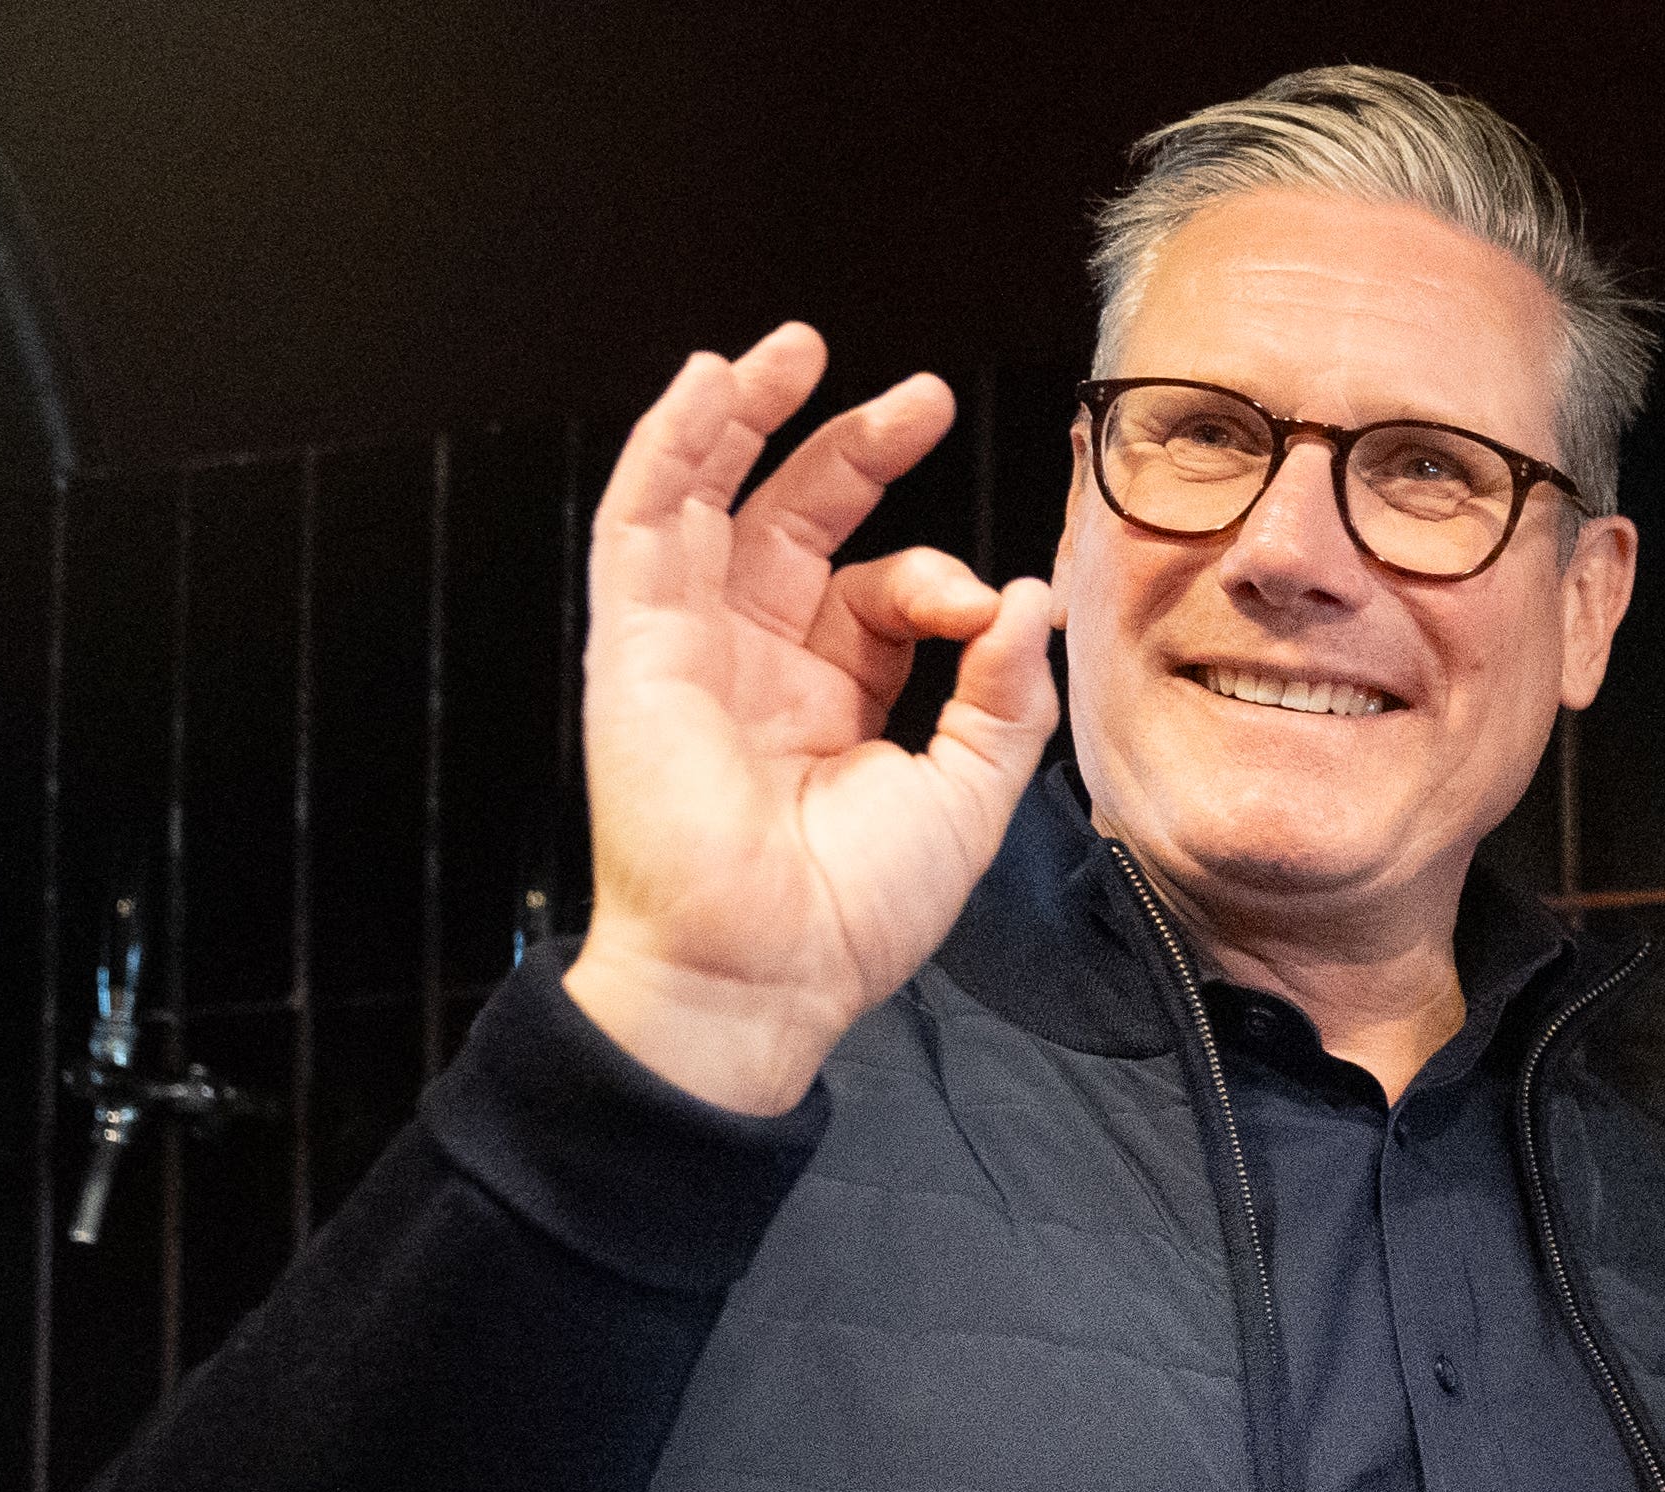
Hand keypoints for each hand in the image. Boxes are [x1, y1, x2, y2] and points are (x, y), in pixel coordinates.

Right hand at [566, 324, 1059, 1112]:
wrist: (768, 971)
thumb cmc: (857, 910)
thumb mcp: (968, 793)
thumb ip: (1003, 695)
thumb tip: (1028, 599)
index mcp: (828, 696)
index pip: (880, 592)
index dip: (936, 578)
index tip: (986, 609)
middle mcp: (756, 662)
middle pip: (797, 522)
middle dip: (855, 448)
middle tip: (922, 396)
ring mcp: (690, 648)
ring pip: (707, 500)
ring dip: (746, 417)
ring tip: (798, 347)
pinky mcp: (636, 647)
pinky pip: (641, 526)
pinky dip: (669, 447)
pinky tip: (707, 385)